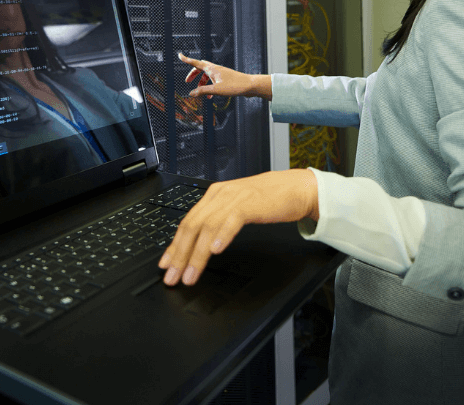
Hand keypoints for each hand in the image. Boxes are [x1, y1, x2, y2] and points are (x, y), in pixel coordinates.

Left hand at [158, 169, 319, 285]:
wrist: (297, 188)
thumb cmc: (269, 200)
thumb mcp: (237, 209)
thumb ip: (219, 221)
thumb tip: (200, 244)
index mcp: (214, 195)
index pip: (187, 222)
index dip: (174, 245)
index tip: (166, 265)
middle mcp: (220, 194)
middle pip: (192, 225)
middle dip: (180, 254)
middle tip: (173, 276)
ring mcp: (235, 197)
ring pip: (208, 226)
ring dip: (197, 254)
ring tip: (191, 274)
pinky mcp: (251, 202)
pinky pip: (232, 220)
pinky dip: (222, 235)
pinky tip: (215, 250)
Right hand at [178, 52, 271, 99]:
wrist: (249, 86)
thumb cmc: (235, 85)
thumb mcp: (216, 90)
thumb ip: (203, 91)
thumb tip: (191, 93)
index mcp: (212, 69)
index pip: (196, 63)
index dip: (187, 60)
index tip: (180, 55)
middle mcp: (216, 69)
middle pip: (200, 68)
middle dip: (193, 74)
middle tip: (187, 81)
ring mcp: (221, 73)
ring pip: (207, 76)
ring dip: (202, 83)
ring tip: (200, 93)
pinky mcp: (225, 79)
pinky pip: (213, 81)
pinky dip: (209, 87)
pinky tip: (211, 96)